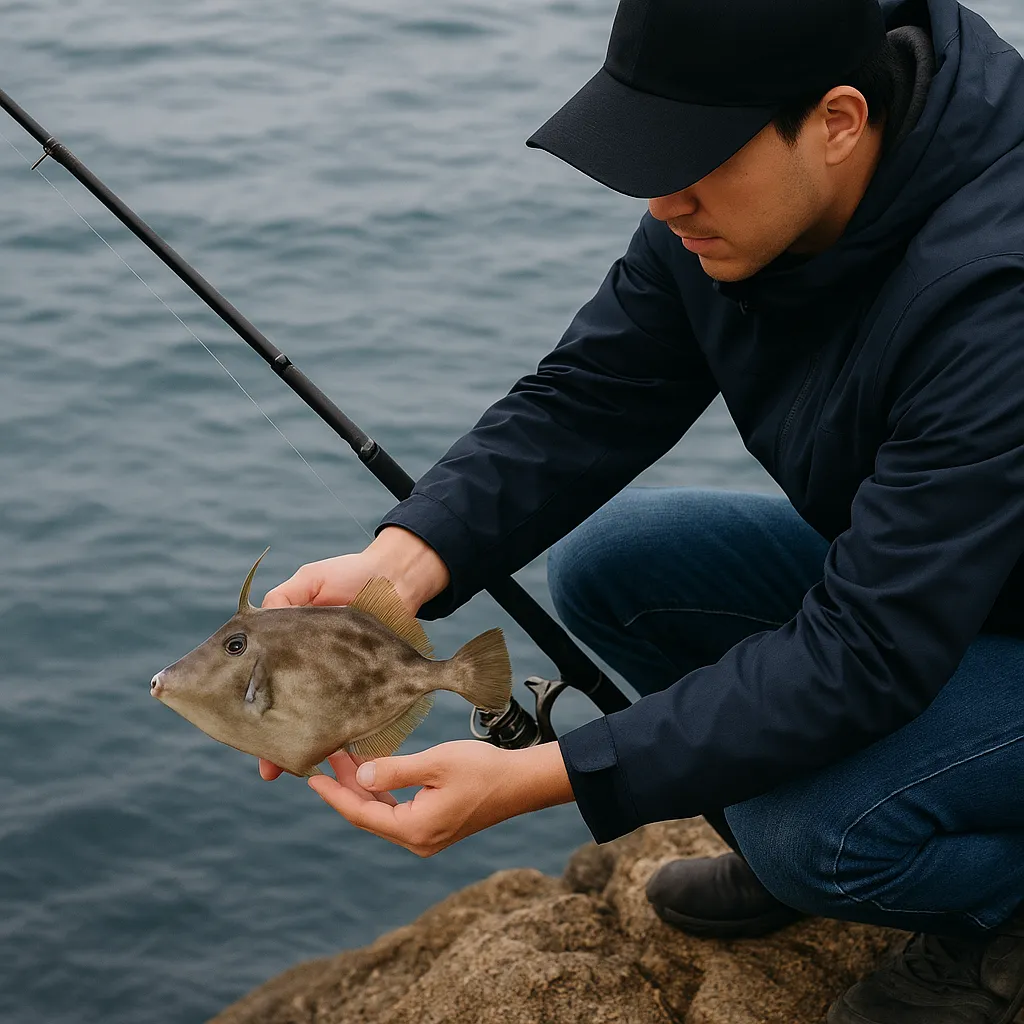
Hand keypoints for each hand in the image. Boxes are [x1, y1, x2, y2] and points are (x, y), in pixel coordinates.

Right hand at [257, 527, 451, 780]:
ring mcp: (344, 685)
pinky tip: (343, 758)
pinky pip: (362, 720)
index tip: (244, 732)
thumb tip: (256, 622)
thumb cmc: (351, 576)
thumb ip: (282, 599)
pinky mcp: (373, 690)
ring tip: (299, 770)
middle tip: (269, 767)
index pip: (267, 688)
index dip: (255, 712)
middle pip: (293, 715)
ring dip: (313, 749)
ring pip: (324, 725)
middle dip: (278, 744)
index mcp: (294, 653)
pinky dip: (355, 741)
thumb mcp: (310, 581)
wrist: (399, 578)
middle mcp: (315, 674)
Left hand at [300, 741, 573, 856]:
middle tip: (329, 756)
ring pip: (383, 812)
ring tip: (347, 757)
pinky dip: (384, 791)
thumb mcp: (436, 764)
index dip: (335, 794)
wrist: (521, 783)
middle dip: (347, 785)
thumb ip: (396, 770)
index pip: (361, 813)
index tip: (312, 777)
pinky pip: (399, 811)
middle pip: (369, 814)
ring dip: (365, 786)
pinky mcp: (436, 826)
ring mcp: (427, 835)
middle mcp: (417, 839)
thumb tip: (362, 775)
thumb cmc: (482, 770)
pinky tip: (377, 770)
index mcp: (414, 829)